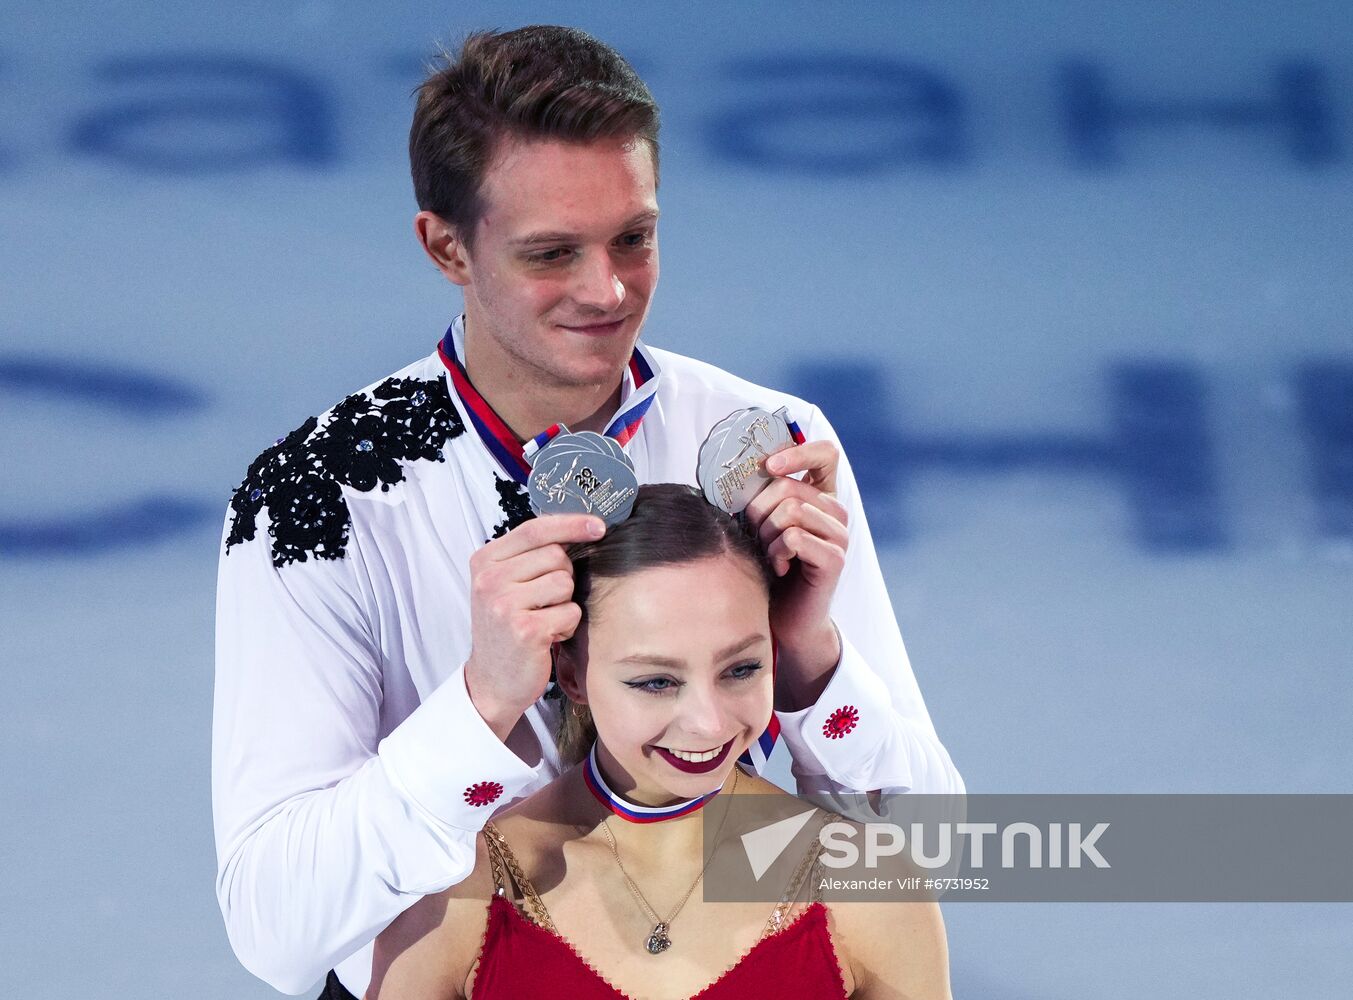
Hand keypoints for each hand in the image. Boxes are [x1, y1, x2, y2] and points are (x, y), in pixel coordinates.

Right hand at [464, 514, 603, 739]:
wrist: (491, 681)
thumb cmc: (506, 629)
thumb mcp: (505, 585)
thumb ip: (530, 556)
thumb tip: (580, 526)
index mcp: (484, 561)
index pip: (535, 528)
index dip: (571, 523)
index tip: (598, 525)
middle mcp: (490, 579)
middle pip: (556, 555)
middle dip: (563, 577)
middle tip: (544, 602)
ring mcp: (505, 604)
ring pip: (565, 583)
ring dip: (565, 603)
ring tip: (544, 619)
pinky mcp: (526, 630)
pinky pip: (570, 612)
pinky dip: (567, 626)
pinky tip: (548, 637)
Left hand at [743, 440, 847, 707]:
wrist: (782, 618)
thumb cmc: (766, 568)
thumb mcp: (761, 525)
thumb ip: (760, 496)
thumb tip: (738, 469)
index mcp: (821, 496)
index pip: (825, 453)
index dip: (798, 451)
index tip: (769, 466)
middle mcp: (836, 511)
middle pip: (789, 486)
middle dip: (760, 511)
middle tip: (758, 538)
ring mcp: (840, 535)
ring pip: (790, 510)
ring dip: (766, 534)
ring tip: (769, 555)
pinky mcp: (835, 559)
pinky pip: (795, 537)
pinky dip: (776, 552)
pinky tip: (777, 568)